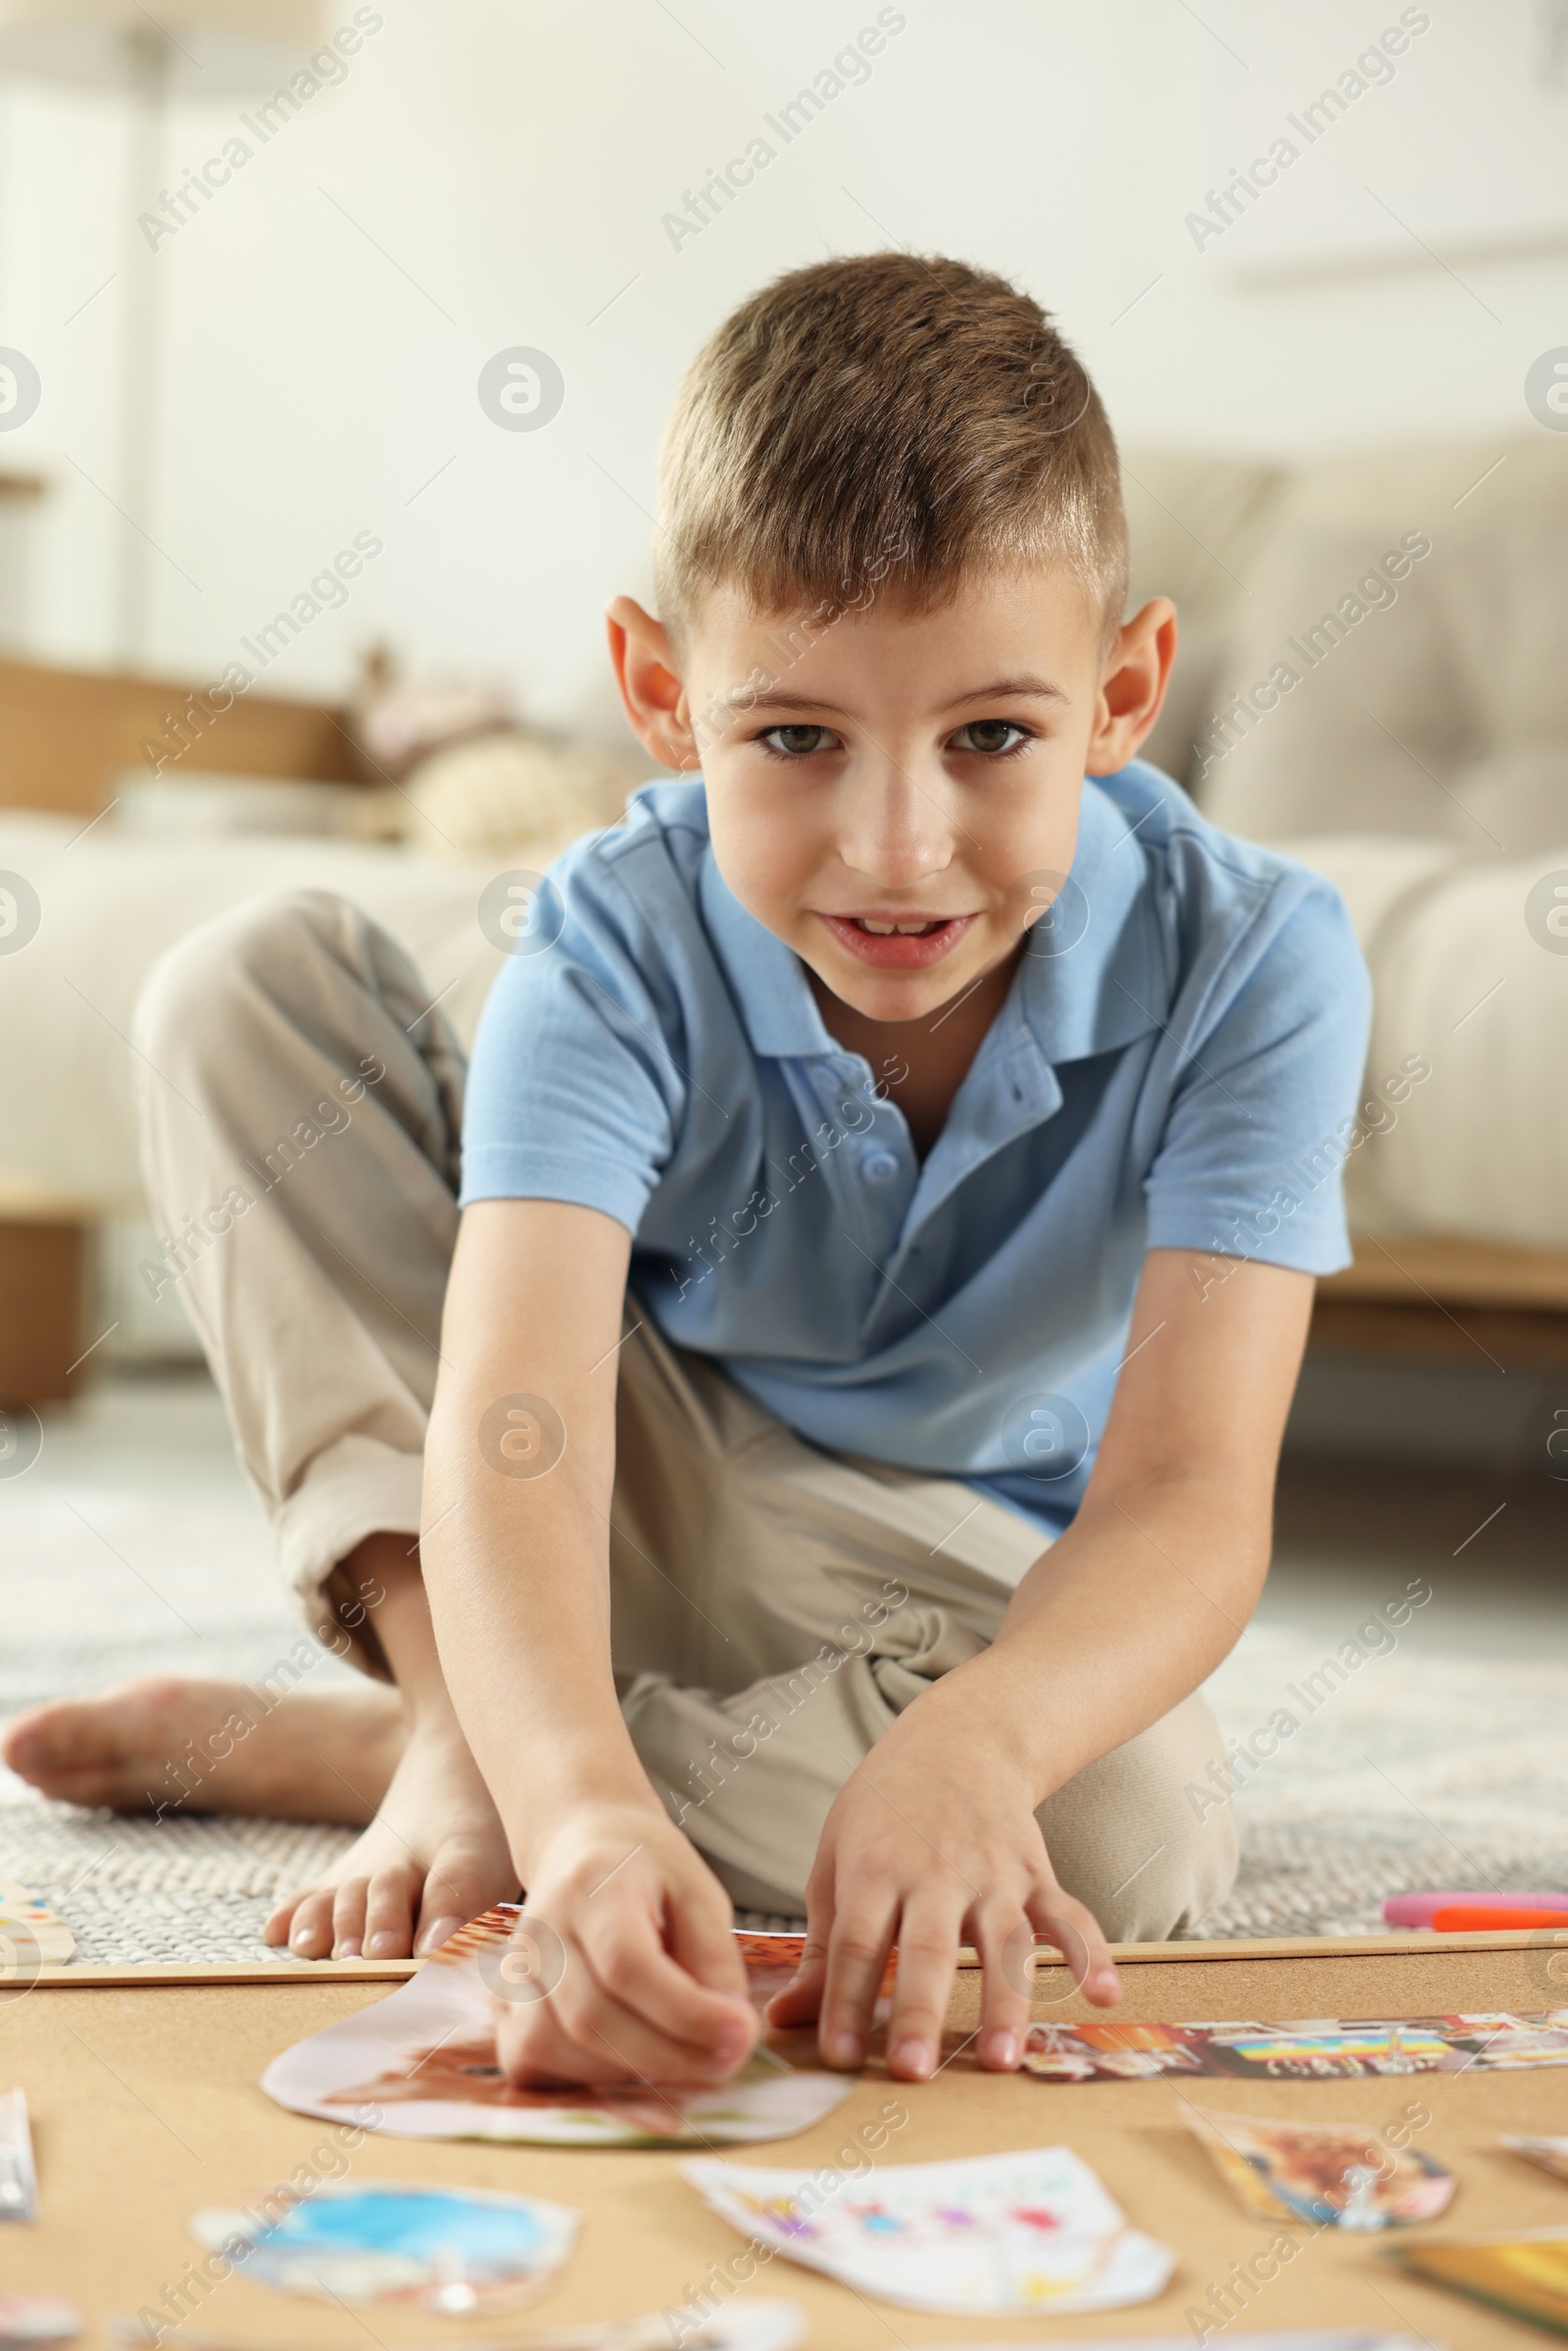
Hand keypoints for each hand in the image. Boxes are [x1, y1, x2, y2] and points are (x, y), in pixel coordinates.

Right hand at [493, 1801, 758, 2088]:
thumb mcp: (699, 1893)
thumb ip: (714, 1960)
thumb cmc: (649, 1871)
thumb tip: (730, 2034)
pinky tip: (625, 2062)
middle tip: (725, 2063)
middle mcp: (542, 1927)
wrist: (584, 1844)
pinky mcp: (503, 2000)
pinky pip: (527, 2059)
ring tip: (680, 2059)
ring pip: (554, 2046)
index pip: (628, 1965)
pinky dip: (577, 2077)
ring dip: (626, 2073)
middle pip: (592, 2018)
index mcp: (594, 1885)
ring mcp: (514, 1966)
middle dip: (668, 2057)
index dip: (685, 2013)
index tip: (739, 2036)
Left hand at [766, 1695, 1120, 2080]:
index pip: (857, 1944)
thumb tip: (783, 2020)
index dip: (846, 2000)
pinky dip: (1091, 1953)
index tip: (839, 2057)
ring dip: (1003, 2002)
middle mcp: (934, 1872)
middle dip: (920, 2012)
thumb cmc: (884, 1812)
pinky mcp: (1035, 1874)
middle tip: (912, 2072)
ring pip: (1001, 1942)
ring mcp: (992, 1873)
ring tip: (999, 2060)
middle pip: (927, 1948)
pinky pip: (1067, 1916)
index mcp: (874, 1868)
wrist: (959, 1739)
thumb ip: (820, 1949)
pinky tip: (1105, 1993)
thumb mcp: (835, 1862)